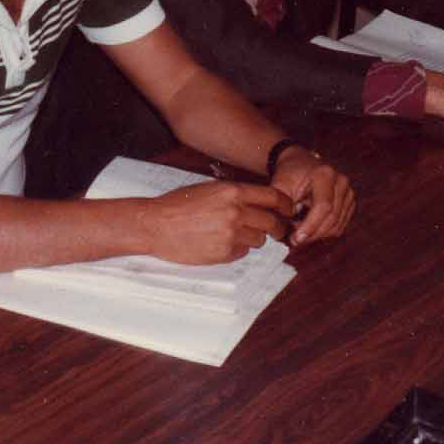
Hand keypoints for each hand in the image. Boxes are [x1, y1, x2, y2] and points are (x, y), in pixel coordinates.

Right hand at [142, 181, 294, 264]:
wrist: (155, 225)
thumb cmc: (177, 205)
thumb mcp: (208, 189)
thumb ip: (234, 195)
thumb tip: (257, 203)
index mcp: (233, 192)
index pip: (273, 197)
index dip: (285, 205)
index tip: (289, 210)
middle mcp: (236, 212)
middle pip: (272, 221)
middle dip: (277, 227)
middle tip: (276, 230)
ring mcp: (231, 234)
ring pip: (259, 240)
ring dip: (253, 238)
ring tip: (233, 234)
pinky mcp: (224, 253)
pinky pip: (242, 253)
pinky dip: (236, 250)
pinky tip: (218, 243)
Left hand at [270, 146, 353, 245]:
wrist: (300, 163)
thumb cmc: (289, 174)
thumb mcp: (279, 185)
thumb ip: (280, 205)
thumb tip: (283, 229)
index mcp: (325, 174)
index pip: (323, 206)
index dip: (310, 225)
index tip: (296, 238)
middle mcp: (341, 182)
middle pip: (332, 218)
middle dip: (312, 234)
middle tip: (294, 240)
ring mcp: (348, 192)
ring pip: (337, 225)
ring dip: (317, 235)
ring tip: (299, 233)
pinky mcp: (350, 202)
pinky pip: (340, 226)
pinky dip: (324, 232)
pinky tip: (309, 228)